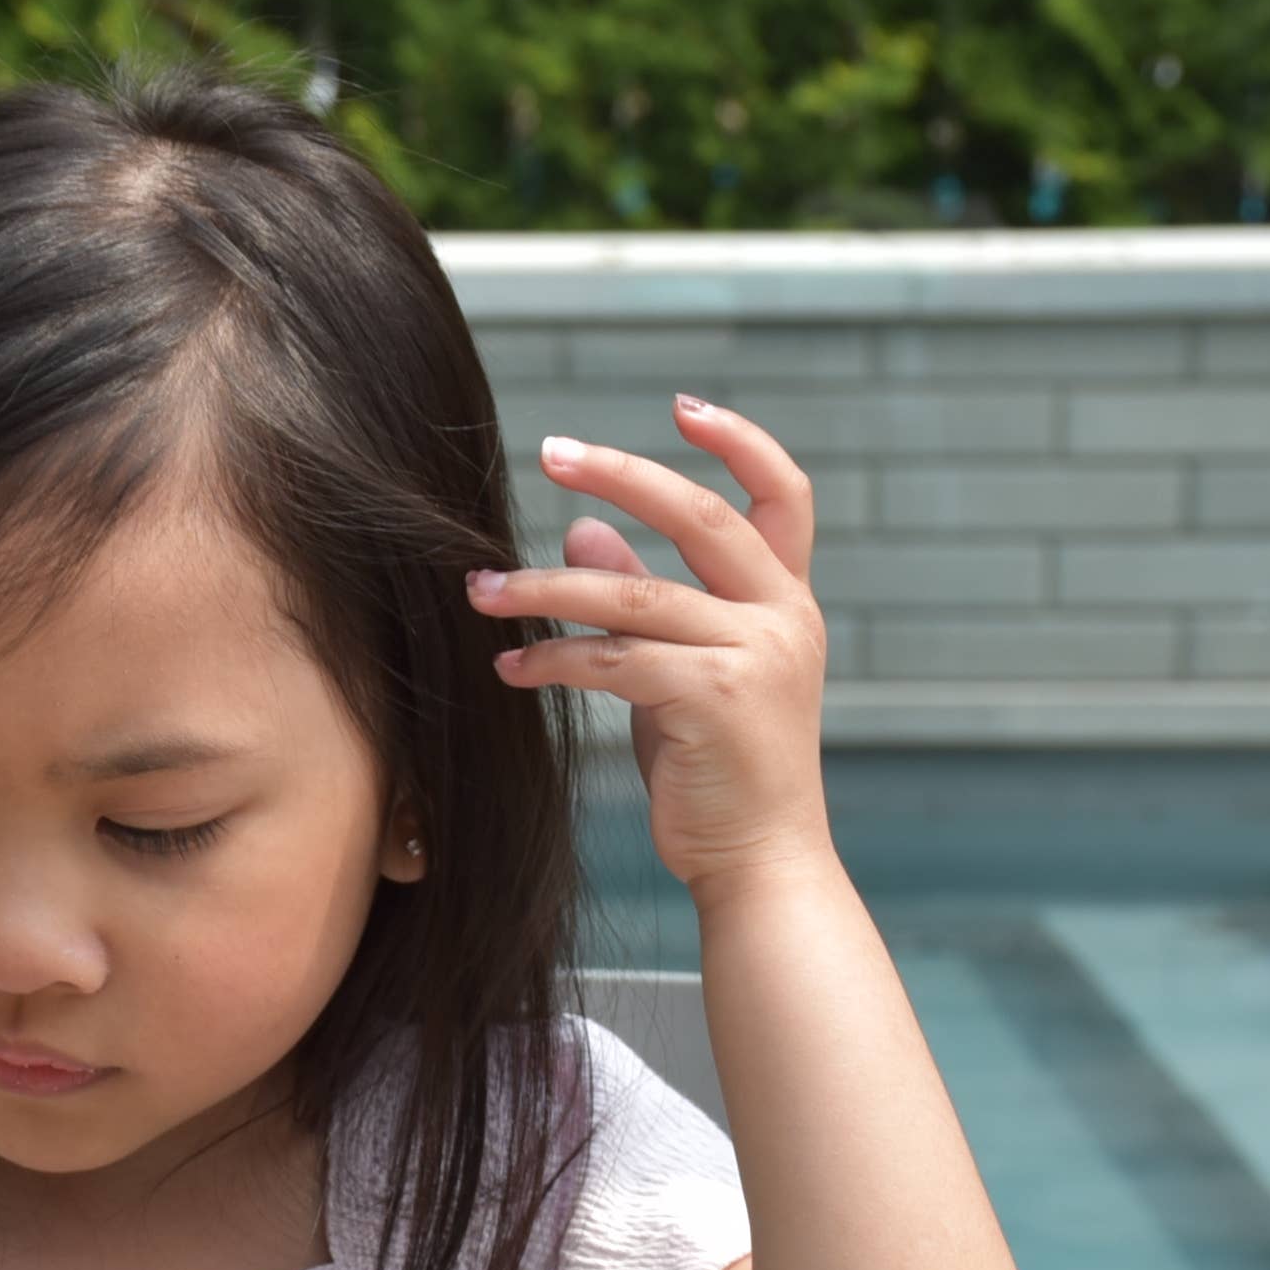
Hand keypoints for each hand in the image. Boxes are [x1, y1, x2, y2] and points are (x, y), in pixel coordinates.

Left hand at [466, 396, 832, 907]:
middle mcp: (785, 617)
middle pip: (702, 514)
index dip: (740, 441)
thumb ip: (648, 598)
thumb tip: (586, 527)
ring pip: (635, 593)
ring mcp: (756, 657)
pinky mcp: (715, 701)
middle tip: (549, 450)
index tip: (682, 405)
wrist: (762, 864)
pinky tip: (509, 667)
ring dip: (547, 584)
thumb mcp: (687, 671)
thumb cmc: (720, 769)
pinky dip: (552, 658)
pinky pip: (614, 659)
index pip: (784, 495)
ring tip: (480, 587)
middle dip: (621, 473)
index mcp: (789, 601)